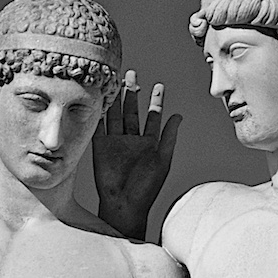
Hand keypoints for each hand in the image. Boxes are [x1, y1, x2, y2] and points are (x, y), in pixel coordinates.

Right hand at [93, 72, 181, 239]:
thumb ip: (169, 137)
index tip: (159, 85)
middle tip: (131, 74)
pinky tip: (98, 97)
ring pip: (116, 114)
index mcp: (149, 143)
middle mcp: (132, 140)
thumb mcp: (162, 159)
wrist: (124, 204)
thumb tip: (179, 115)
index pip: (153, 117)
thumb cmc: (146, 187)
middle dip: (132, 93)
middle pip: (132, 111)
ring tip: (116, 79)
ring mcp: (115, 142)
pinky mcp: (100, 145)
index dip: (156, 101)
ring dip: (116, 98)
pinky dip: (98, 111)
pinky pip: (99, 124)